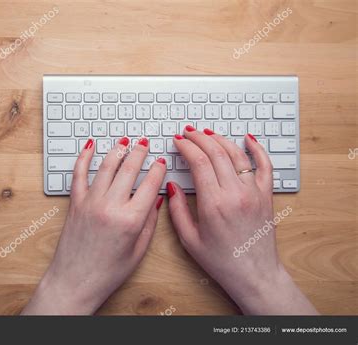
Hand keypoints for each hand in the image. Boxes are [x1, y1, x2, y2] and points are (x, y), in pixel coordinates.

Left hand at [22, 137, 165, 314]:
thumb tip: (156, 198)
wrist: (75, 282)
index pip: (150, 184)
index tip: (161, 162)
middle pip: (129, 169)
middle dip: (139, 152)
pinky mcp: (75, 203)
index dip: (158, 170)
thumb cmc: (107, 272)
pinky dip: (84, 157)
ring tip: (125, 141)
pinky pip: (79, 174)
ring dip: (117, 150)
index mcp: (131, 220)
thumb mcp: (138, 250)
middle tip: (145, 143)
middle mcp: (110, 206)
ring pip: (106, 166)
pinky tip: (90, 146)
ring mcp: (90, 202)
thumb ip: (150, 222)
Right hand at [167, 126, 316, 314]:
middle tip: (188, 132)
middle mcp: (235, 194)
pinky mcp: (266, 195)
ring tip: (207, 133)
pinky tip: (248, 138)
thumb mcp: (189, 239)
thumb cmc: (222, 261)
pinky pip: (265, 165)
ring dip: (220, 139)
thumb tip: (171, 186)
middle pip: (216, 152)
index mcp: (213, 204)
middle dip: (199, 137)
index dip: (186, 146)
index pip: (198, 162)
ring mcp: (253, 192)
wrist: (254, 274)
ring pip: (237, 154)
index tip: (178, 140)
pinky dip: (257, 149)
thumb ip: (177, 210)